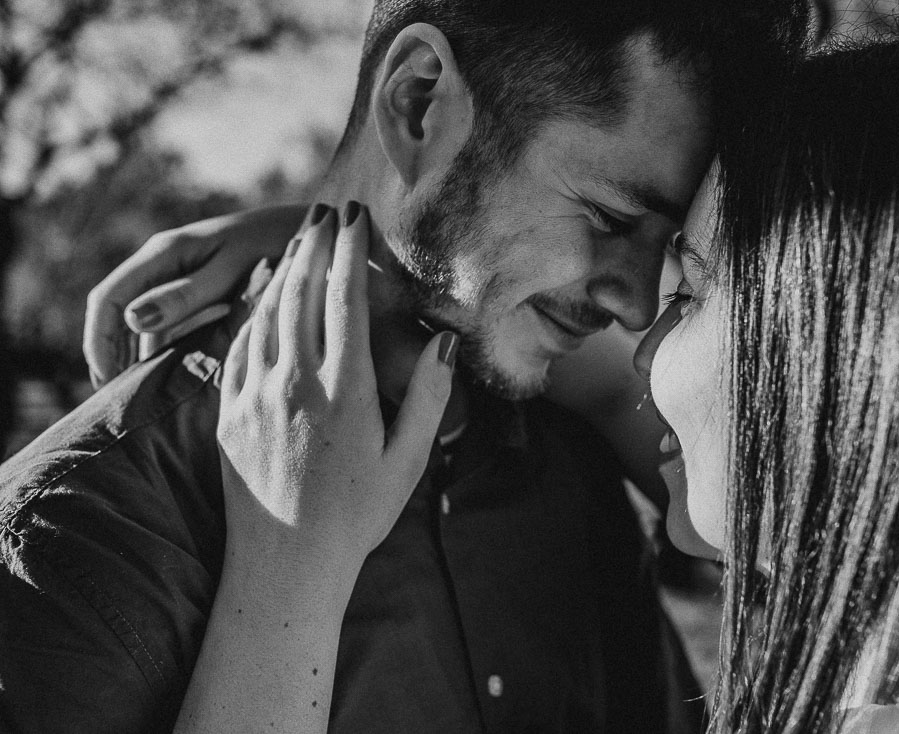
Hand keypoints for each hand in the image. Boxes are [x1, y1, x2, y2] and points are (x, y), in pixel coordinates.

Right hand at [83, 204, 307, 386]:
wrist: (319, 231)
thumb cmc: (279, 246)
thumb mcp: (231, 273)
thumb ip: (185, 295)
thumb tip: (133, 319)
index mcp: (164, 252)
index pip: (108, 299)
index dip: (99, 344)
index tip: (107, 384)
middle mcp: (165, 261)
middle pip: (120, 313)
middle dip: (114, 355)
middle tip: (123, 403)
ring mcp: (182, 274)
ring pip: (146, 321)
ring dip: (144, 355)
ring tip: (150, 400)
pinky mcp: (203, 288)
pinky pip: (174, 322)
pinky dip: (172, 347)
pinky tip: (183, 378)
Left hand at [216, 202, 457, 594]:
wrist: (285, 564)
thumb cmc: (358, 515)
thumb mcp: (408, 461)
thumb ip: (426, 397)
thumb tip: (444, 341)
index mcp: (345, 392)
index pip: (345, 298)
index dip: (350, 249)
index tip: (355, 215)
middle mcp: (295, 384)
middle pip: (301, 291)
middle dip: (313, 243)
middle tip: (325, 211)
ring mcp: (255, 395)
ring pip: (266, 311)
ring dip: (283, 268)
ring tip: (298, 238)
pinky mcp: (229, 412)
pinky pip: (238, 343)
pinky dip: (253, 308)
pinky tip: (263, 293)